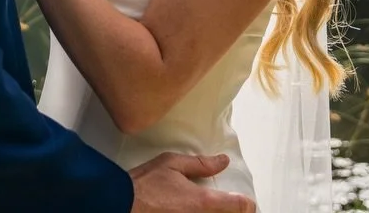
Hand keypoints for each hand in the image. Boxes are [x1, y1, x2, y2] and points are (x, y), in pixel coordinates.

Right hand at [129, 153, 254, 212]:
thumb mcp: (172, 164)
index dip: (247, 204)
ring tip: (216, 208)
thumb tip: (222, 161)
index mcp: (203, 201)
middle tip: (232, 206)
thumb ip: (201, 164)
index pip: (239, 206)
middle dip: (234, 212)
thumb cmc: (144, 184)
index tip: (247, 202)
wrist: (121, 204)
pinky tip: (194, 211)